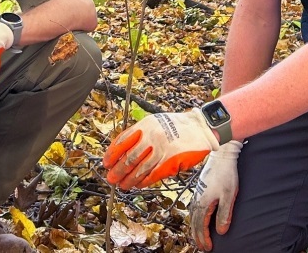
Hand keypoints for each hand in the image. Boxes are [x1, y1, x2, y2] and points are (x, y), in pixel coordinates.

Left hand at [103, 109, 218, 189]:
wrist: (200, 127)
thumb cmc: (177, 126)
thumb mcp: (155, 123)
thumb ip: (140, 135)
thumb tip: (123, 152)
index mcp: (145, 126)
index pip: (122, 141)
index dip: (112, 154)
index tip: (106, 163)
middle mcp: (151, 137)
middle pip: (129, 158)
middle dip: (118, 171)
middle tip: (112, 178)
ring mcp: (161, 149)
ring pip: (139, 169)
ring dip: (129, 179)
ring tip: (123, 185)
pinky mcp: (171, 161)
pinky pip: (153, 174)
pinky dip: (143, 181)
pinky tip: (138, 184)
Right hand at [189, 140, 242, 250]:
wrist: (221, 156)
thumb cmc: (226, 175)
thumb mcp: (228, 196)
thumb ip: (224, 214)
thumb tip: (221, 231)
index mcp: (203, 203)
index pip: (202, 226)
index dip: (205, 238)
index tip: (208, 248)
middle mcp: (197, 200)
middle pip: (195, 223)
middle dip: (198, 237)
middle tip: (203, 247)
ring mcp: (197, 194)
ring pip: (193, 216)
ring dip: (196, 228)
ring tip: (199, 237)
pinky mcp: (199, 189)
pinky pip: (194, 208)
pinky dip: (195, 218)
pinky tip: (198, 219)